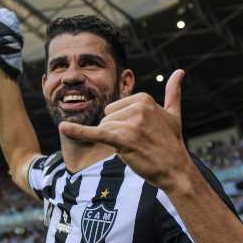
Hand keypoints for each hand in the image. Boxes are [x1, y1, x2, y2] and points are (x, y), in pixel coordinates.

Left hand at [59, 69, 191, 189]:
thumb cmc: (172, 144)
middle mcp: (138, 107)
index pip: (113, 108)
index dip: (122, 124)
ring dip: (115, 143)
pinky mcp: (123, 139)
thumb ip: (173, 92)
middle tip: (138, 143)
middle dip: (117, 133)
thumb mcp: (174, 114)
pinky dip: (78, 131)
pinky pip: (96, 133)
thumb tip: (179, 71)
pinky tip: (63, 128)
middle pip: (107, 118)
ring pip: (104, 129)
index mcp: (144, 98)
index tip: (141, 133)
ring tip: (136, 148)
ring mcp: (131, 123)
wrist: (176, 170)